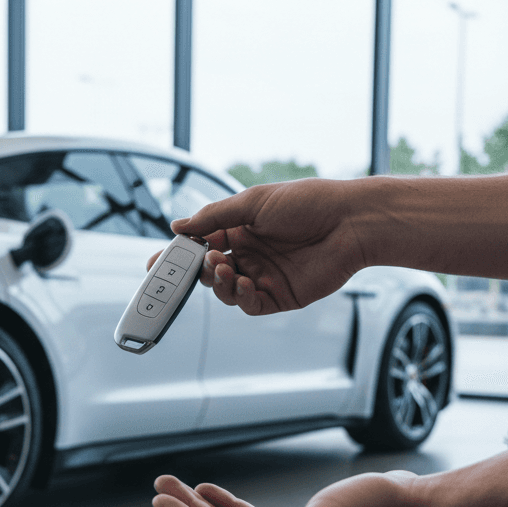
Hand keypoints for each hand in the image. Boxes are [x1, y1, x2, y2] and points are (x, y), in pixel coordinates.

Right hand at [147, 178, 366, 315]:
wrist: (351, 222)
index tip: (156, 264)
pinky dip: (241, 296)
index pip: (201, 245)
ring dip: (219, 282)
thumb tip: (178, 226)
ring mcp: (264, 277)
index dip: (178, 255)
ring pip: (226, 291)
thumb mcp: (253, 202)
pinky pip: (250, 304)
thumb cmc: (308, 202)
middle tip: (191, 267)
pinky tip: (244, 283)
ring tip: (223, 268)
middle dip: (196, 272)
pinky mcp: (281, 296)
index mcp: (240, 229)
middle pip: (210, 272)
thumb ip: (213, 218)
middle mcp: (250, 254)